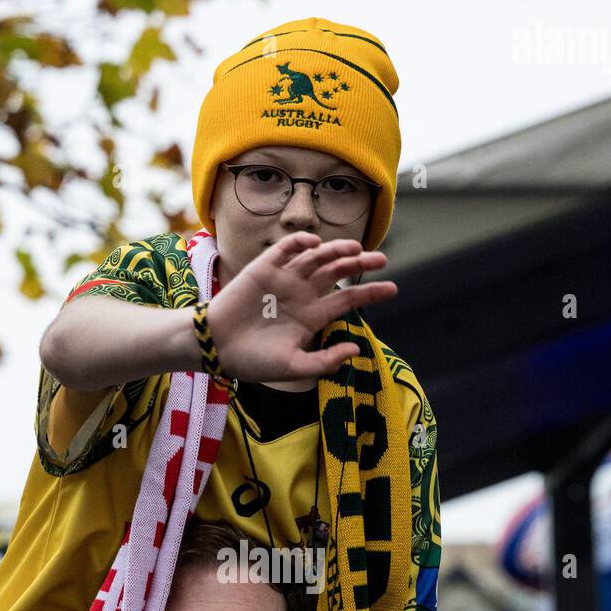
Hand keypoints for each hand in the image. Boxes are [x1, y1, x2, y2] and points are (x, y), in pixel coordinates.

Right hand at [205, 233, 397, 383]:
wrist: (216, 348)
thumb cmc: (252, 361)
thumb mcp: (293, 367)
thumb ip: (325, 361)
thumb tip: (356, 349)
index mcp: (311, 316)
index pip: (347, 299)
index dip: (370, 293)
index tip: (394, 289)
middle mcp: (301, 294)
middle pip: (337, 272)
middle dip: (360, 264)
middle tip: (381, 259)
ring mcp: (283, 279)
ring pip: (316, 258)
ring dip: (335, 250)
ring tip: (354, 249)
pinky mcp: (263, 268)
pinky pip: (285, 249)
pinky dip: (300, 243)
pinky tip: (315, 244)